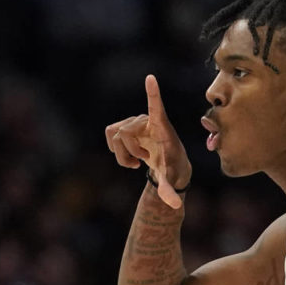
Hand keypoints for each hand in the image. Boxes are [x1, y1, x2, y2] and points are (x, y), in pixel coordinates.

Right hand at [105, 75, 191, 208]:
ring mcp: (135, 122)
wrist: (169, 164)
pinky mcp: (126, 126)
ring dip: (122, 154)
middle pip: (124, 134)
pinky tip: (130, 158)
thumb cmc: (173, 168)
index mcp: (162, 127)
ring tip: (138, 161)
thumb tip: (175, 206)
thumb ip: (169, 190)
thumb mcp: (170, 179)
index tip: (151, 78)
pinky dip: (116, 151)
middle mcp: (147, 119)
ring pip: (115, 136)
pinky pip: (109, 135)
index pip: (156, 107)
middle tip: (143, 162)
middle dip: (129, 152)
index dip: (153, 94)